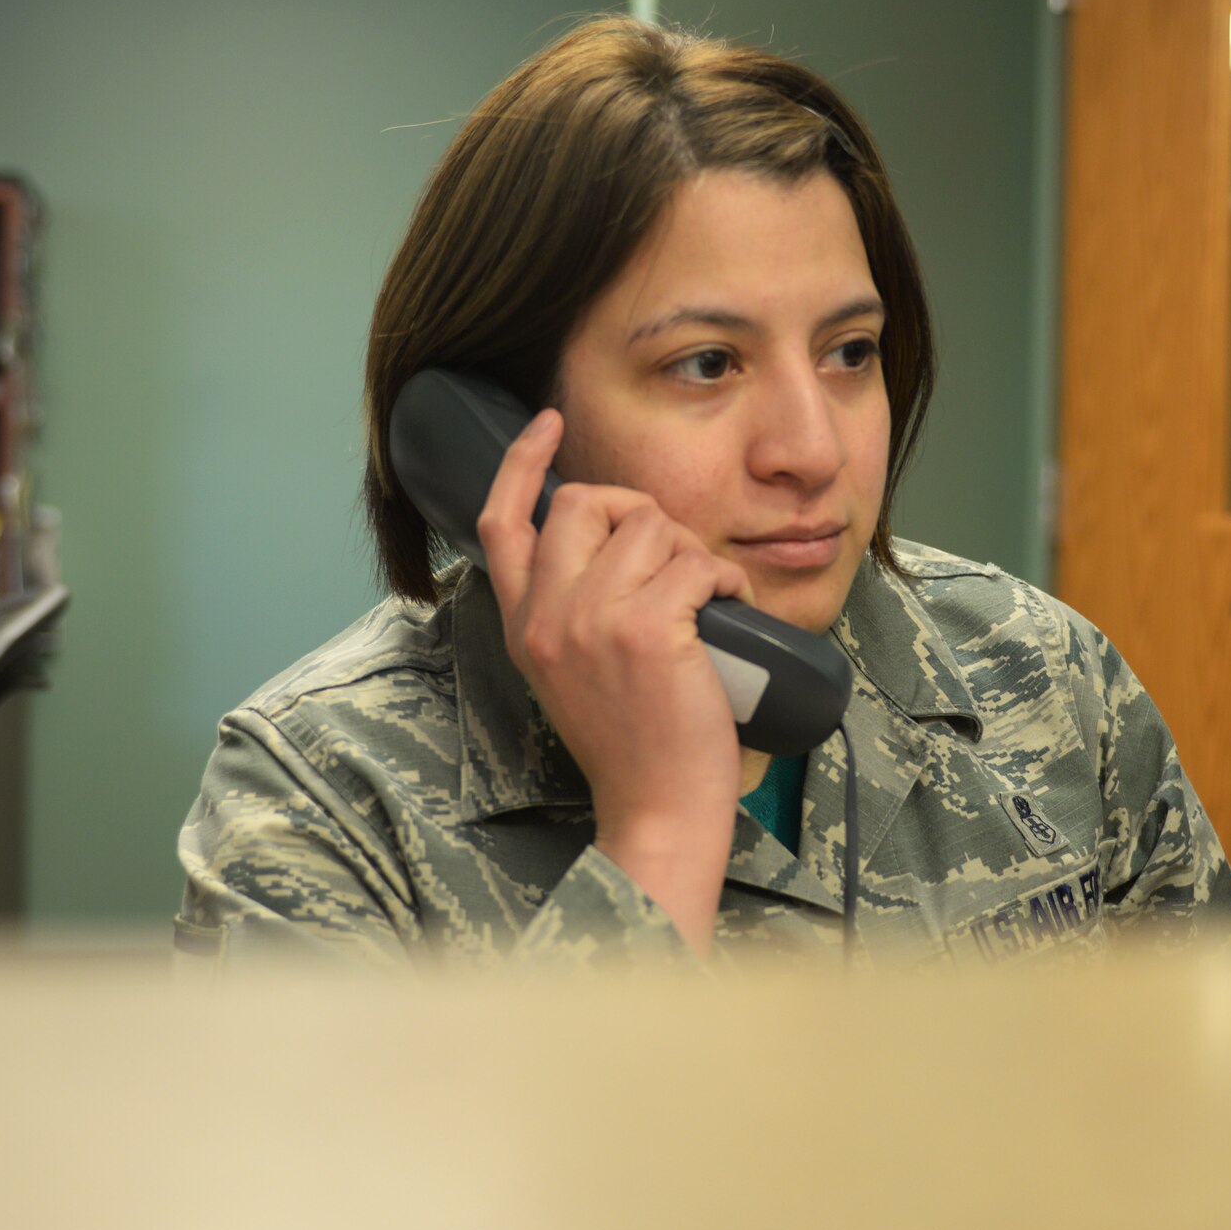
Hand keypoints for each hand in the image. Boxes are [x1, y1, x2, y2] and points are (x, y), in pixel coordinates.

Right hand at [477, 408, 750, 952]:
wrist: (659, 807)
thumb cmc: (636, 742)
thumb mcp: (574, 670)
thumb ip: (573, 609)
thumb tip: (615, 540)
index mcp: (523, 624)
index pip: (500, 521)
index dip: (522, 462)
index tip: (548, 422)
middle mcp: (547, 616)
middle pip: (583, 505)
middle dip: (640, 513)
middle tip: (674, 560)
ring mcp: (592, 620)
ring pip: (649, 527)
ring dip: (692, 552)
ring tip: (706, 601)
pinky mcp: (646, 630)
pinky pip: (695, 561)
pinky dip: (725, 576)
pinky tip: (730, 608)